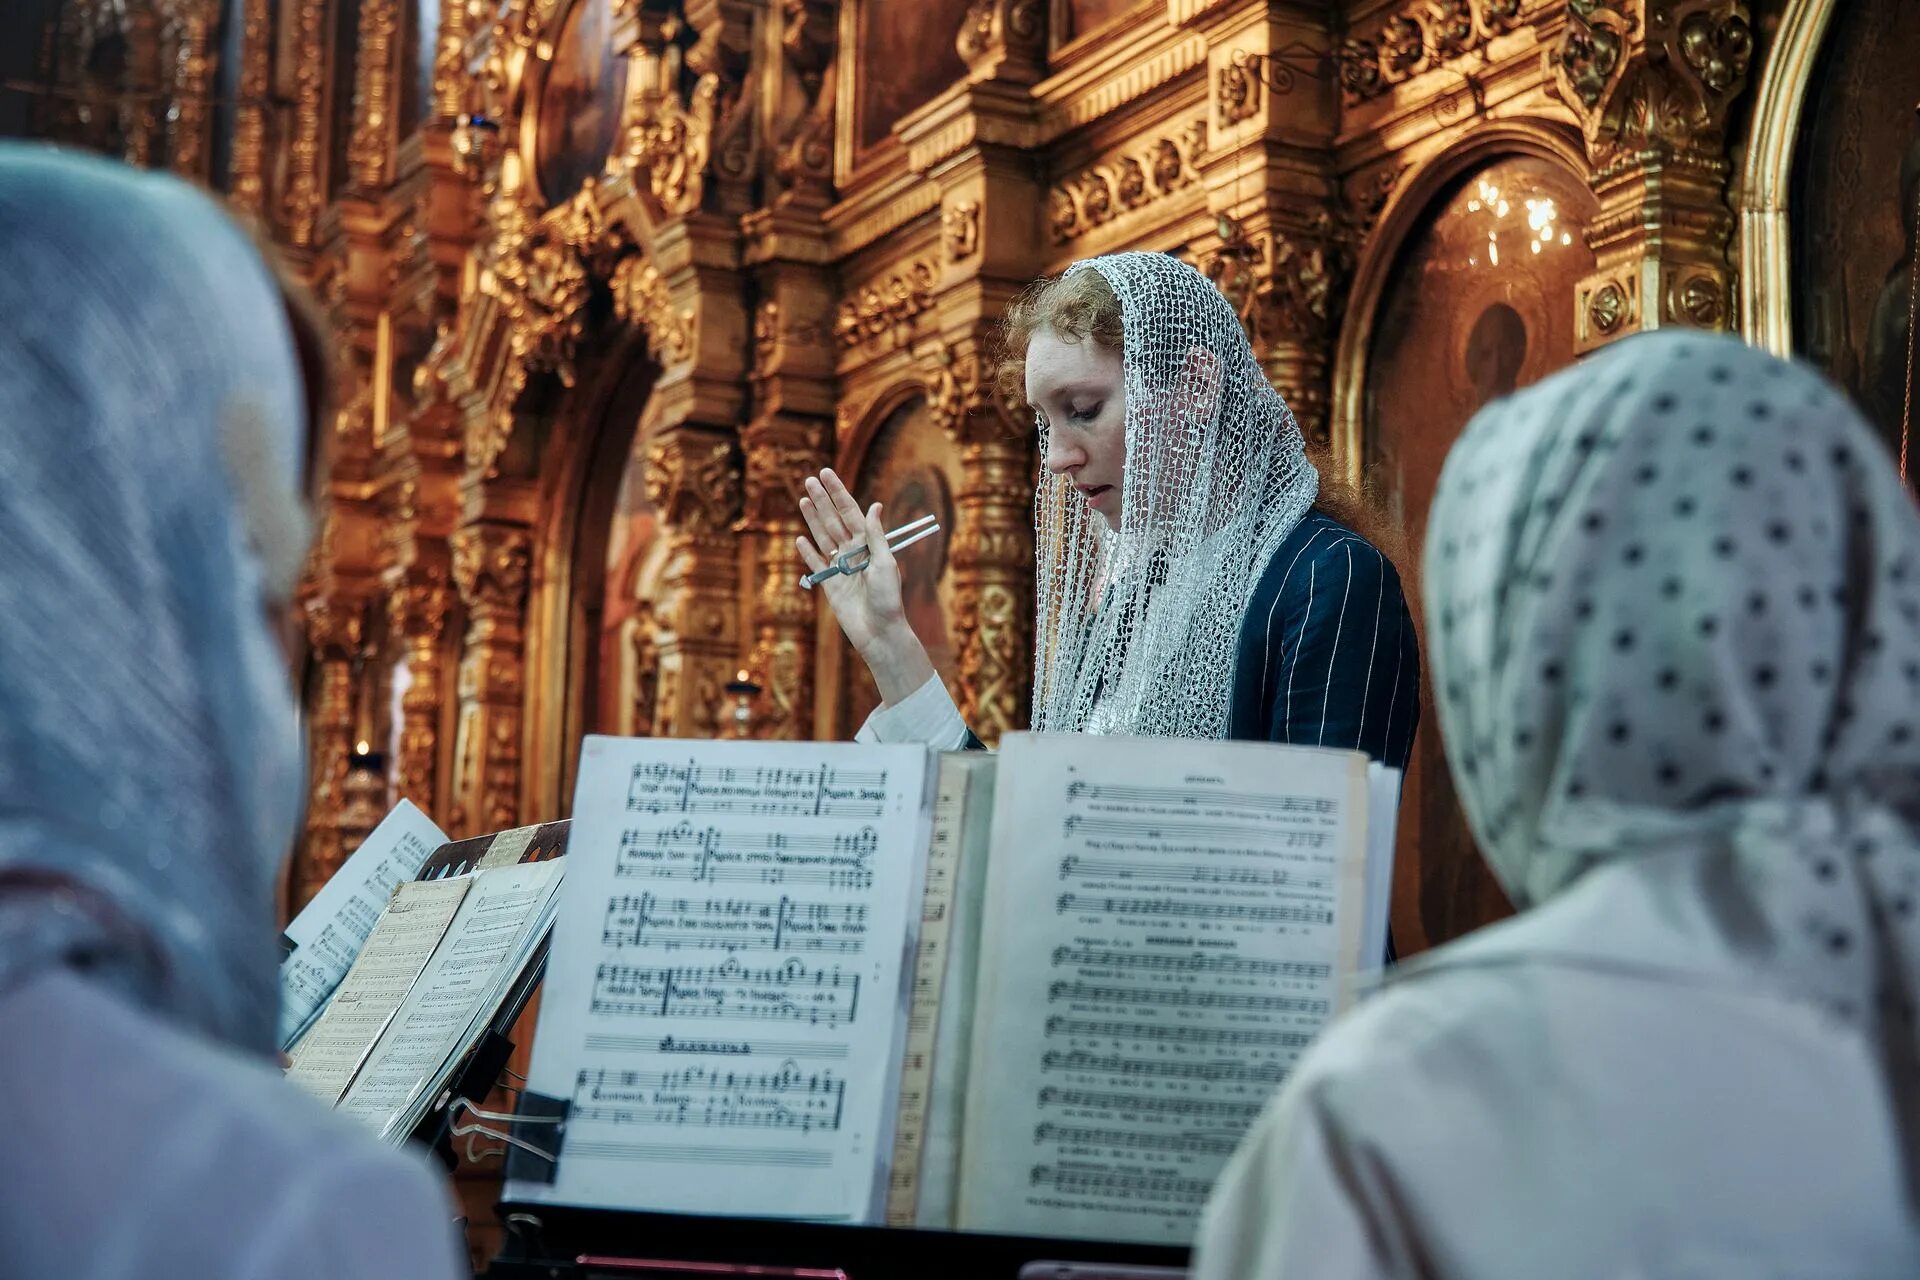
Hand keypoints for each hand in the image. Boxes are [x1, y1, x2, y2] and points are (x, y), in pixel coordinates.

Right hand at [797, 469, 934, 704]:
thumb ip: (876, 536)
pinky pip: (816, 565)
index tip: (827, 474)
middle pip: (834, 520)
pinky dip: (807, 553)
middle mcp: (854, 552)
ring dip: (813, 518)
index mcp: (868, 544)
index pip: (851, 512)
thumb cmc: (888, 598)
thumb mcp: (885, 563)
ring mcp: (840, 567)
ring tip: (803, 499)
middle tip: (810, 479)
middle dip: (822, 500)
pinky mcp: (830, 585)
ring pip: (823, 537)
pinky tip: (800, 539)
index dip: (838, 493)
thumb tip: (873, 506)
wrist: (879, 631)